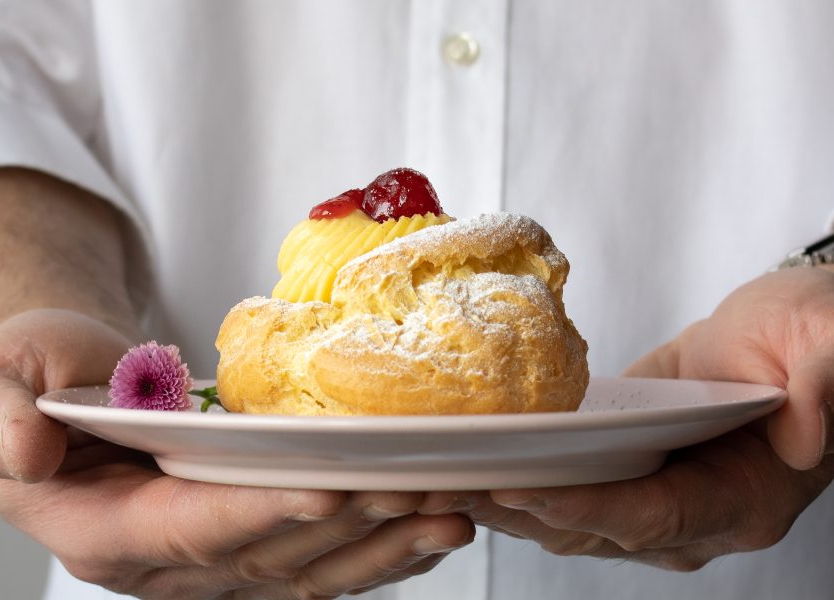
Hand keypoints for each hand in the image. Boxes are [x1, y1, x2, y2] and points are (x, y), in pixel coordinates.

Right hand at [0, 308, 473, 598]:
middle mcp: (160, 562)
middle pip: (263, 555)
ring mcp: (207, 561)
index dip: (255, 513)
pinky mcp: (244, 543)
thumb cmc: (28, 380)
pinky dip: (376, 550)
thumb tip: (27, 452)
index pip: (185, 529)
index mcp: (97, 528)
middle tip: (418, 488)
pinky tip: (429, 528)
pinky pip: (316, 561)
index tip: (328, 486)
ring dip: (378, 547)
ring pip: (303, 571)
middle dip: (343, 524)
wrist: (61, 391)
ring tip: (448, 512)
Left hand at [419, 266, 833, 570]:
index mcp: (740, 499)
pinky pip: (554, 487)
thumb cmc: (807, 336)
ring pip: (559, 518)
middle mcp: (688, 515)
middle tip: (440, 488)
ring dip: (494, 502)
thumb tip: (803, 435)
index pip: (650, 516)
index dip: (585, 508)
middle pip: (587, 529)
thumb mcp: (826, 340)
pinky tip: (454, 459)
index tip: (519, 487)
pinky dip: (506, 477)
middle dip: (513, 510)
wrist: (779, 335)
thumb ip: (821, 383)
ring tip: (427, 481)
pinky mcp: (615, 472)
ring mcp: (647, 498)